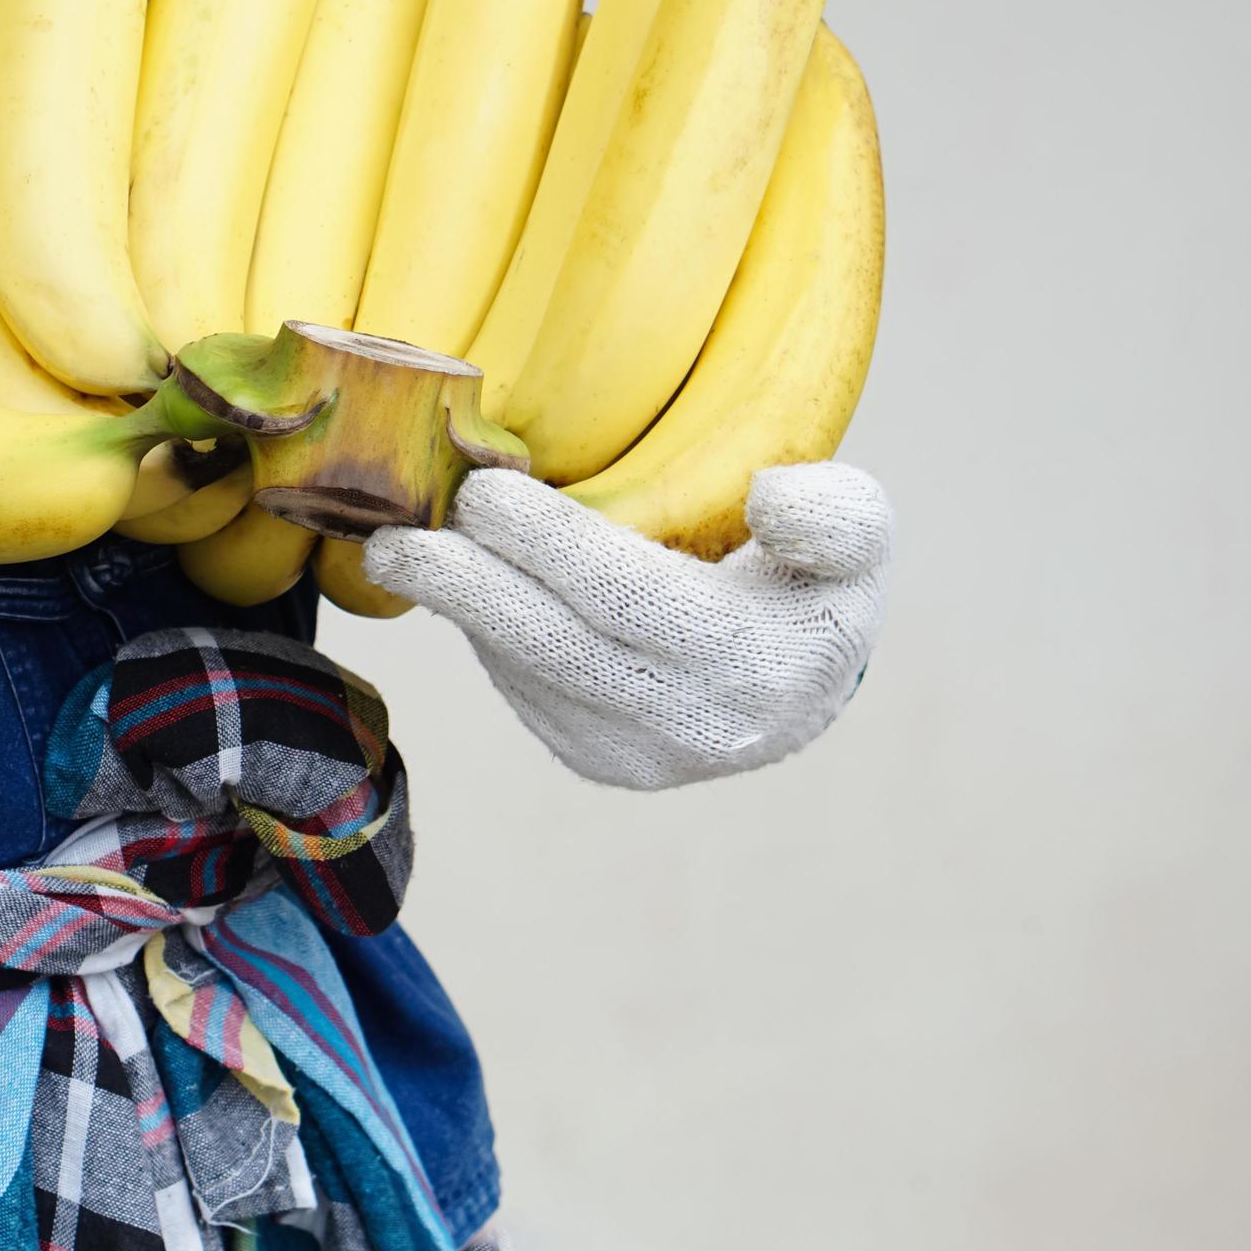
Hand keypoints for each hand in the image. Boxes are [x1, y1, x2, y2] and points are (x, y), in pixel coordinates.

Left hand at [359, 463, 889, 789]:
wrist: (795, 686)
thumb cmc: (816, 583)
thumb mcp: (858, 535)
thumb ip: (837, 514)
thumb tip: (771, 501)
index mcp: (758, 665)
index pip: (631, 598)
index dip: (549, 544)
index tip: (483, 491)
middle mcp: (692, 728)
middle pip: (553, 647)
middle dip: (463, 587)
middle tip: (392, 538)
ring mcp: (633, 756)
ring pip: (522, 668)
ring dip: (459, 605)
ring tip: (404, 547)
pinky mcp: (590, 759)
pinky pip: (519, 685)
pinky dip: (483, 628)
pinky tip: (461, 580)